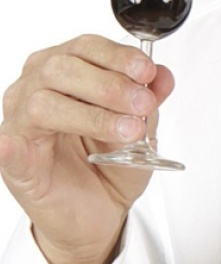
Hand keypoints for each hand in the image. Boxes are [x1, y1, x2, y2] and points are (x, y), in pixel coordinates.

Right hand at [0, 34, 173, 263]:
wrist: (97, 215)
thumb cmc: (110, 167)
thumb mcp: (142, 129)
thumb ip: (150, 100)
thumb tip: (162, 77)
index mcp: (67, 72)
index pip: (86, 47)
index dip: (118, 56)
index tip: (147, 72)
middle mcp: (37, 90)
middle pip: (61, 68)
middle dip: (109, 84)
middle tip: (141, 105)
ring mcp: (20, 123)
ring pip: (43, 103)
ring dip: (91, 114)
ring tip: (126, 131)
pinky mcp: (13, 161)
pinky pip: (9, 147)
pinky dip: (16, 144)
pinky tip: (27, 146)